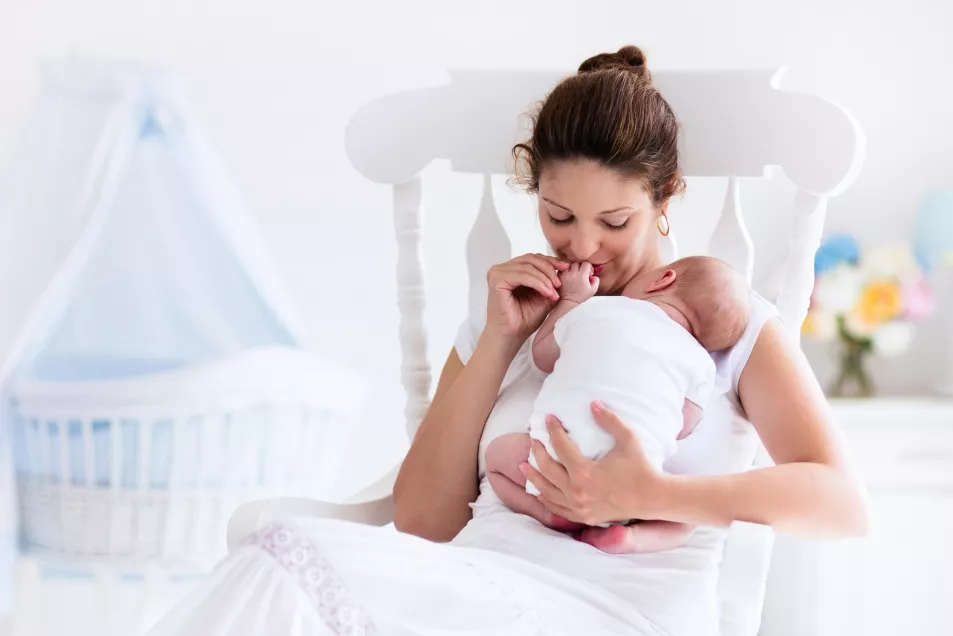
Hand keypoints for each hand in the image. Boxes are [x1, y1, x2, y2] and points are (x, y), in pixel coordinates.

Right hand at [486, 253, 569, 341]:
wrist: (511, 337)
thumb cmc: (523, 320)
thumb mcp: (543, 296)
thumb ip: (549, 281)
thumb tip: (564, 266)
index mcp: (511, 270)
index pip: (533, 258)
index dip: (550, 261)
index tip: (566, 267)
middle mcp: (502, 269)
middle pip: (531, 259)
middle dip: (549, 269)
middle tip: (559, 284)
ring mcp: (497, 273)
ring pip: (528, 266)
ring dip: (545, 279)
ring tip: (553, 292)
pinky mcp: (496, 280)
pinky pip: (522, 275)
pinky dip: (537, 283)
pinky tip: (547, 292)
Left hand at [521, 402, 667, 525]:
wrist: (652, 498)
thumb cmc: (641, 467)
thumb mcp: (628, 439)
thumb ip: (610, 420)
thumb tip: (593, 403)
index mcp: (585, 471)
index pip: (560, 446)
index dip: (553, 430)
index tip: (548, 419)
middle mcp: (577, 491)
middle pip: (547, 468)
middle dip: (537, 452)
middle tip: (533, 440)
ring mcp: (578, 506)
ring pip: (547, 490)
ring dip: (533, 476)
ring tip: (523, 465)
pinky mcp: (583, 516)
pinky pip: (557, 509)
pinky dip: (545, 499)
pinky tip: (538, 492)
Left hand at [559, 262, 599, 303]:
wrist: (568, 301)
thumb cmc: (580, 296)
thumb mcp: (593, 290)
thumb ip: (596, 280)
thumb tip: (593, 274)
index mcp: (582, 275)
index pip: (586, 263)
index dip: (588, 267)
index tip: (588, 272)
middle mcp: (573, 273)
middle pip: (577, 263)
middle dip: (580, 267)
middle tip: (581, 273)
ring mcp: (565, 274)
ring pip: (569, 264)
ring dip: (572, 267)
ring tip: (574, 274)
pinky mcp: (559, 275)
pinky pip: (562, 268)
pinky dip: (566, 270)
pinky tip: (569, 275)